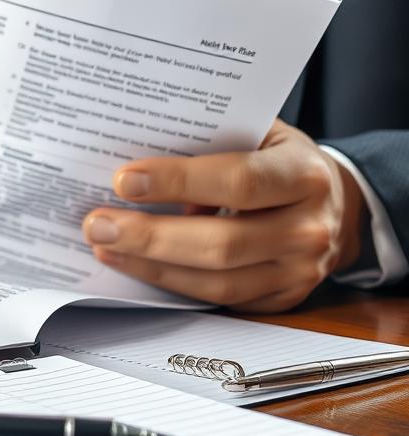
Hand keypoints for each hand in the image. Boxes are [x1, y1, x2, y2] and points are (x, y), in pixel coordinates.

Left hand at [81, 120, 366, 311]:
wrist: (336, 205)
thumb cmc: (279, 161)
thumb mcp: (258, 134)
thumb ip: (210, 142)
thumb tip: (136, 161)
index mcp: (304, 175)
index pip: (238, 180)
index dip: (178, 182)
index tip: (124, 181)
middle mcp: (308, 229)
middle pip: (221, 243)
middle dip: (150, 236)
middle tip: (98, 225)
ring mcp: (299, 272)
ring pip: (216, 281)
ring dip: (152, 267)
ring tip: (106, 247)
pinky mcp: (281, 300)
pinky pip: (219, 300)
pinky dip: (172, 284)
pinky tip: (137, 266)